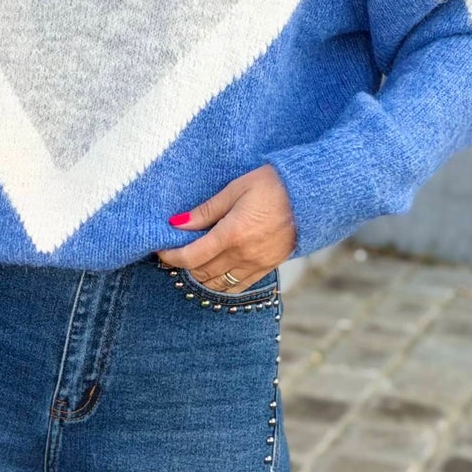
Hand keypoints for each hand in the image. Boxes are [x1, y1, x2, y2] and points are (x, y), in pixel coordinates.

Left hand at [156, 164, 296, 290]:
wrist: (310, 195)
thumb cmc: (272, 185)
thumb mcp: (234, 190)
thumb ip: (205, 211)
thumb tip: (177, 223)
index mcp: (232, 234)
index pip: (191, 257)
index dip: (171, 257)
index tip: (161, 251)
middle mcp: (243, 255)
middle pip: (201, 273)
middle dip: (183, 266)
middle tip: (174, 253)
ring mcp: (256, 264)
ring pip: (218, 284)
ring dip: (201, 276)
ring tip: (193, 262)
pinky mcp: (267, 267)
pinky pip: (238, 286)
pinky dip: (221, 283)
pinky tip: (215, 272)